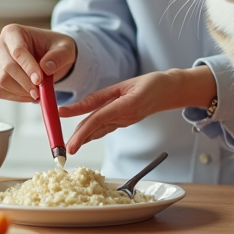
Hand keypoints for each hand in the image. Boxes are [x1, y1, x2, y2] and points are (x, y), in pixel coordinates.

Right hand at [0, 24, 76, 102]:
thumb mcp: (65, 48)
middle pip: (7, 67)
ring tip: (38, 93)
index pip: (17, 51)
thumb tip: (46, 68)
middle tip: (40, 92)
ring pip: (2, 81)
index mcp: (13, 32)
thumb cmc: (55, 48)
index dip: (28, 67)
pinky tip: (30, 95)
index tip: (39, 80)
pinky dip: (15, 97)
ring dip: (21, 91)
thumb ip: (59, 56)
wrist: (49, 56)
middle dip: (25, 82)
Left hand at [58, 66, 215, 153]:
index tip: (70, 145)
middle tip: (63, 150)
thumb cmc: (150, 84)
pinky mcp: (125, 120)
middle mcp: (124, 118)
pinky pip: (106, 127)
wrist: (171, 90)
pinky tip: (84, 134)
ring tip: (69, 145)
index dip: (81, 133)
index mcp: (125, 107)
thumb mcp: (123, 85)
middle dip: (79, 140)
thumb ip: (99, 96)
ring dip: (84, 137)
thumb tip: (79, 106)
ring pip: (99, 130)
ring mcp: (125, 121)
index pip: (97, 121)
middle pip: (96, 130)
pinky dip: (93, 131)